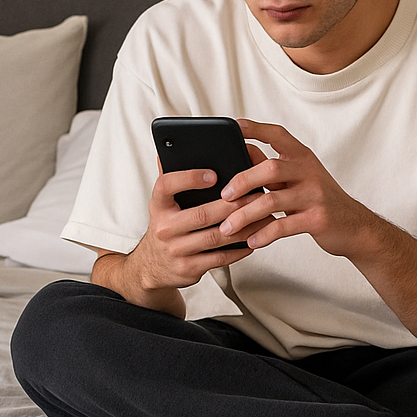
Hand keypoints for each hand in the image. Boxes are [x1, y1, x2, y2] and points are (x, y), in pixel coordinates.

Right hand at [129, 161, 274, 289]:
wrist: (152, 266)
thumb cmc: (167, 227)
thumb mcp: (163, 203)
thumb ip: (171, 178)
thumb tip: (171, 147)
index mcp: (157, 205)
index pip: (167, 186)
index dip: (189, 178)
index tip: (213, 174)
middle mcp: (164, 228)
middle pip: (202, 214)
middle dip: (233, 205)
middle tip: (257, 194)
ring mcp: (176, 251)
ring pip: (217, 237)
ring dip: (244, 226)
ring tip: (263, 216)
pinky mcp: (190, 269)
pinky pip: (221, 258)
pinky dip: (240, 248)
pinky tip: (254, 237)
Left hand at [217, 120, 373, 257]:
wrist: (355, 227)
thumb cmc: (322, 202)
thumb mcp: (299, 180)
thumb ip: (274, 169)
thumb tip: (245, 152)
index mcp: (303, 159)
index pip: (278, 135)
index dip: (256, 129)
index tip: (235, 126)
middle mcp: (309, 173)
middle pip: (270, 168)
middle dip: (243, 181)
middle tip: (224, 196)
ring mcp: (315, 196)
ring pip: (272, 200)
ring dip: (245, 215)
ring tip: (228, 227)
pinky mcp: (317, 219)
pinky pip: (283, 226)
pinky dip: (263, 234)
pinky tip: (251, 241)